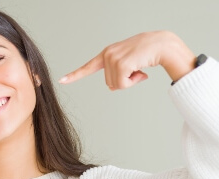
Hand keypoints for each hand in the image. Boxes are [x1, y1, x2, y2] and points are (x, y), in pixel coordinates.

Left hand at [59, 31, 195, 89]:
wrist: (163, 45)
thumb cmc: (147, 54)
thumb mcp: (128, 63)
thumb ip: (116, 73)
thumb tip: (111, 87)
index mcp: (107, 54)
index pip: (88, 67)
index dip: (75, 75)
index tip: (61, 80)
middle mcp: (107, 54)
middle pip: (109, 83)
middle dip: (124, 81)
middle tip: (136, 68)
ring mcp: (113, 58)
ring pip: (116, 85)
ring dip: (130, 81)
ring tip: (139, 67)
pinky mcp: (120, 64)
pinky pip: (123, 85)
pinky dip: (134, 82)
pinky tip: (142, 70)